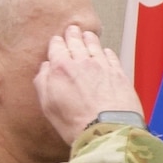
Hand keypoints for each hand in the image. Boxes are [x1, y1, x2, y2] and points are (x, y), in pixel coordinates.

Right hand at [34, 23, 130, 144]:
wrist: (107, 132)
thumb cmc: (76, 124)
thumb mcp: (48, 106)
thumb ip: (43, 82)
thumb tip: (45, 67)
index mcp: (61, 68)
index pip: (56, 46)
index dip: (56, 43)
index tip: (57, 42)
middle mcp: (82, 62)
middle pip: (76, 40)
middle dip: (72, 34)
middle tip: (72, 29)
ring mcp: (102, 66)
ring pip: (94, 44)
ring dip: (89, 38)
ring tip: (87, 35)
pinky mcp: (119, 74)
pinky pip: (111, 55)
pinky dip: (106, 51)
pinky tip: (105, 52)